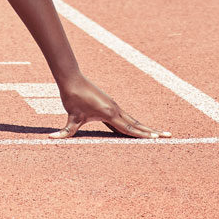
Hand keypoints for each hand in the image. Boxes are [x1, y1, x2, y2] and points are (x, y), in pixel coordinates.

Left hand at [49, 79, 169, 138]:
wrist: (72, 79)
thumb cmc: (72, 97)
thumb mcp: (70, 117)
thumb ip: (64, 132)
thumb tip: (49, 139)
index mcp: (110, 114)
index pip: (129, 128)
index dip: (142, 135)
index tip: (156, 139)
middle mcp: (116, 109)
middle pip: (137, 124)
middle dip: (152, 132)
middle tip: (168, 136)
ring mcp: (115, 106)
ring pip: (133, 120)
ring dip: (146, 127)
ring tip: (160, 134)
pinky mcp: (111, 104)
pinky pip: (127, 117)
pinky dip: (135, 123)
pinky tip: (139, 127)